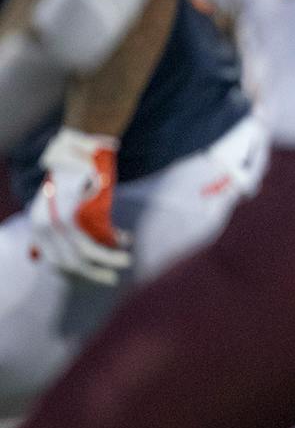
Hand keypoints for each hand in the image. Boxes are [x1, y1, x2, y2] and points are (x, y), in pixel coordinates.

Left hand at [30, 128, 129, 284]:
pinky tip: (126, 240)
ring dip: (109, 260)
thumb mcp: (60, 205)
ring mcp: (59, 218)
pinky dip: (115, 241)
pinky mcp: (78, 211)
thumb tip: (75, 255)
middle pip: (70, 262)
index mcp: (37, 225)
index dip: (75, 273)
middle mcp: (44, 225)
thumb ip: (63, 227)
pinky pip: (100, 235)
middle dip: (93, 274)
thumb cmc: (74, 175)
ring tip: (126, 261)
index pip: (54, 261)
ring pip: (86, 252)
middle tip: (111, 280)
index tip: (92, 278)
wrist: (80, 148)